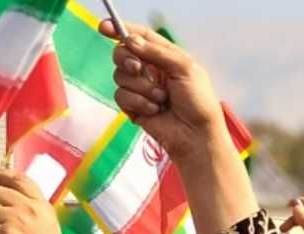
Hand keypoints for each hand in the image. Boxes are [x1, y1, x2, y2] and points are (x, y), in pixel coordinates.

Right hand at [102, 21, 223, 161]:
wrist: (196, 135)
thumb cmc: (198, 102)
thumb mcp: (185, 69)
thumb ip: (157, 52)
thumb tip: (129, 40)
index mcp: (165, 57)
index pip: (139, 37)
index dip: (121, 30)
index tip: (104, 28)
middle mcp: (151, 70)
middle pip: (122, 54)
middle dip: (127, 60)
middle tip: (139, 68)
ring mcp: (141, 88)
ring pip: (120, 76)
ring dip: (142, 88)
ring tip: (162, 100)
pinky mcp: (133, 106)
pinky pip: (121, 96)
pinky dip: (138, 103)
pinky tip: (155, 111)